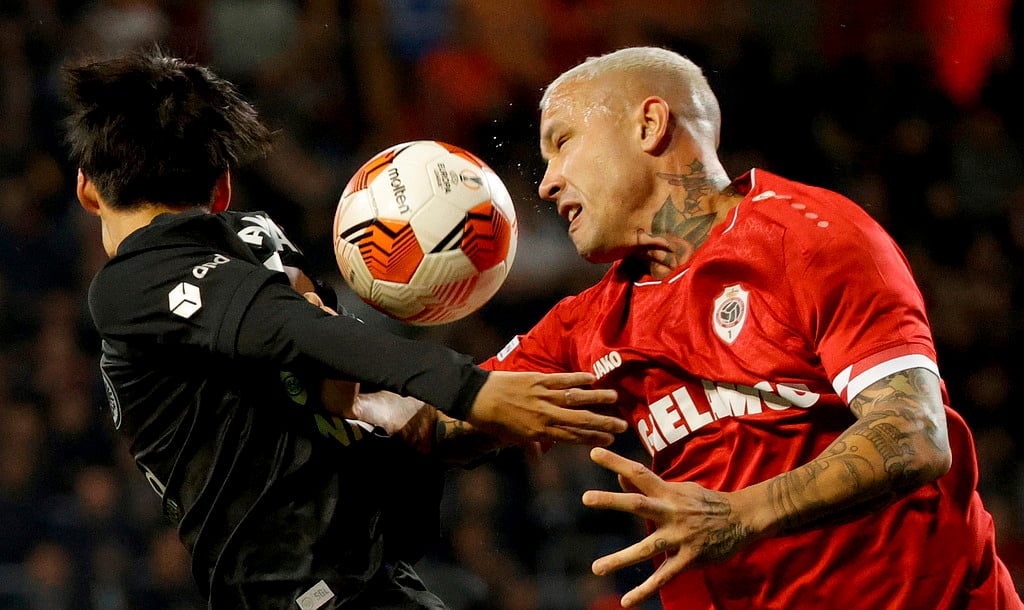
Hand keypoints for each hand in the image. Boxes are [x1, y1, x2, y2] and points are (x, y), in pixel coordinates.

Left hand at [467, 371, 624, 445]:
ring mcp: (542, 396)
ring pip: (575, 398)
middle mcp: (544, 415)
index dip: (593, 438)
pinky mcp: (537, 379)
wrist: (475, 397)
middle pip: (580, 420)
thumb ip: (530, 447)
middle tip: (622, 425)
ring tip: (614, 398)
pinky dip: (578, 379)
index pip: (572, 437)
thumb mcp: (511, 438)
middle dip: (603, 423)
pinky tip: (591, 379)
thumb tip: (539, 462)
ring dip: (596, 398)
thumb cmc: (492, 420)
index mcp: (539, 432)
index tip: (610, 439)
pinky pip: (562, 379)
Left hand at [582, 447, 754, 607]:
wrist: (742, 518)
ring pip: (647, 548)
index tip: (594, 452)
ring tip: (596, 568)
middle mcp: (671, 512)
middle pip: (638, 504)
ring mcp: (680, 537)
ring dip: (620, 559)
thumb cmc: (704, 502)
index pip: (639, 473)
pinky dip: (645, 590)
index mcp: (668, 493)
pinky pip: (664, 577)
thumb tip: (620, 478)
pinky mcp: (688, 559)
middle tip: (585, 497)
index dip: (617, 462)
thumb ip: (648, 487)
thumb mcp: (678, 489)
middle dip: (611, 501)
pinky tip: (627, 601)